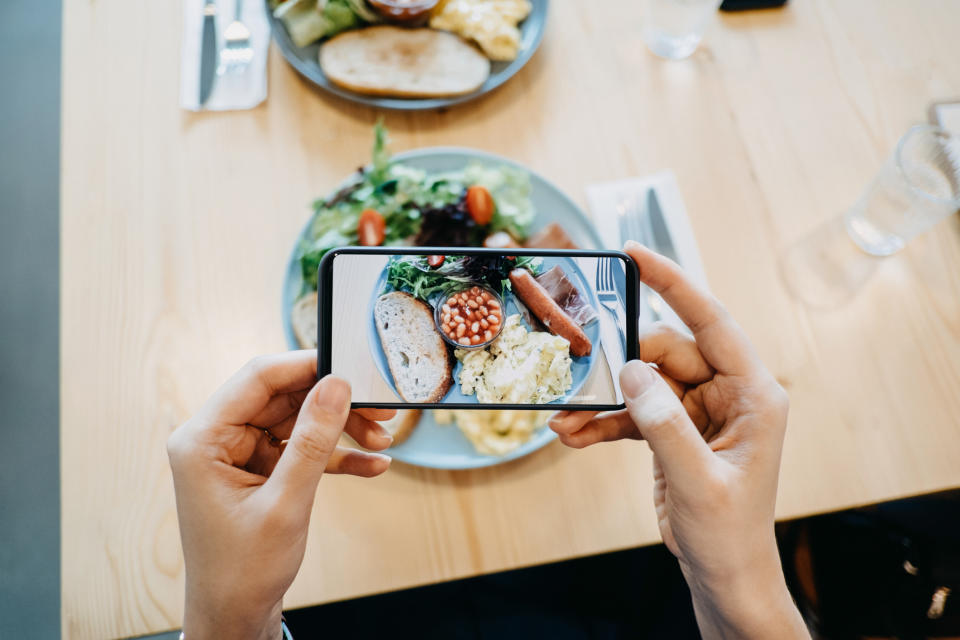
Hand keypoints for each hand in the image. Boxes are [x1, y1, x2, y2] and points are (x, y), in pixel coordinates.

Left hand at [167, 351, 394, 639]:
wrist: (234, 615)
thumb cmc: (242, 570)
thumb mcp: (285, 503)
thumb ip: (312, 441)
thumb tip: (336, 386)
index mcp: (202, 439)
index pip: (258, 379)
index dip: (306, 366)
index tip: (350, 366)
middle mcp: (216, 439)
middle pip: (283, 397)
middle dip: (333, 405)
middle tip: (380, 412)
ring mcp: (238, 454)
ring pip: (297, 421)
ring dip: (341, 430)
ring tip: (381, 442)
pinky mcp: (258, 470)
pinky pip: (300, 448)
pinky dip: (335, 456)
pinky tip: (372, 465)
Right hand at [550, 242, 807, 639]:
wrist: (723, 574)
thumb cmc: (729, 533)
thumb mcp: (698, 481)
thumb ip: (665, 425)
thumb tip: (631, 373)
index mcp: (752, 393)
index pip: (711, 321)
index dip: (673, 283)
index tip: (633, 253)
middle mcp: (726, 393)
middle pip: (663, 352)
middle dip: (617, 366)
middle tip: (576, 375)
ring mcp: (697, 411)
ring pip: (641, 383)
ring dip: (602, 401)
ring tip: (565, 420)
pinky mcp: (673, 430)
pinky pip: (633, 411)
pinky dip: (603, 422)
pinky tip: (575, 437)